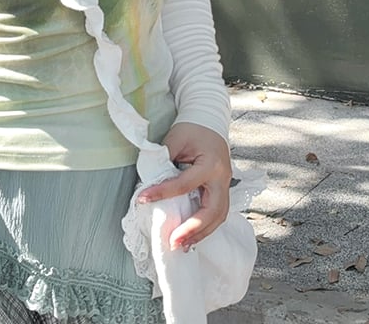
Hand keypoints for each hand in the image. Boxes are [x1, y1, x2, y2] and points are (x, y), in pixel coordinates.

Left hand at [138, 121, 231, 251]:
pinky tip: (191, 237)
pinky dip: (205, 228)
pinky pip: (217, 214)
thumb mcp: (175, 138)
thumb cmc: (191, 129)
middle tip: (173, 241)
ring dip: (200, 234)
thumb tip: (150, 182)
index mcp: (210, 164)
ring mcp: (225, 186)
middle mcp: (222, 179)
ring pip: (218, 218)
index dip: (162, 192)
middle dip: (193, 229)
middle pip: (212, 211)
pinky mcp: (222, 191)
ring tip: (181, 245)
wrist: (209, 123)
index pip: (184, 184)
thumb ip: (164, 159)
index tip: (143, 198)